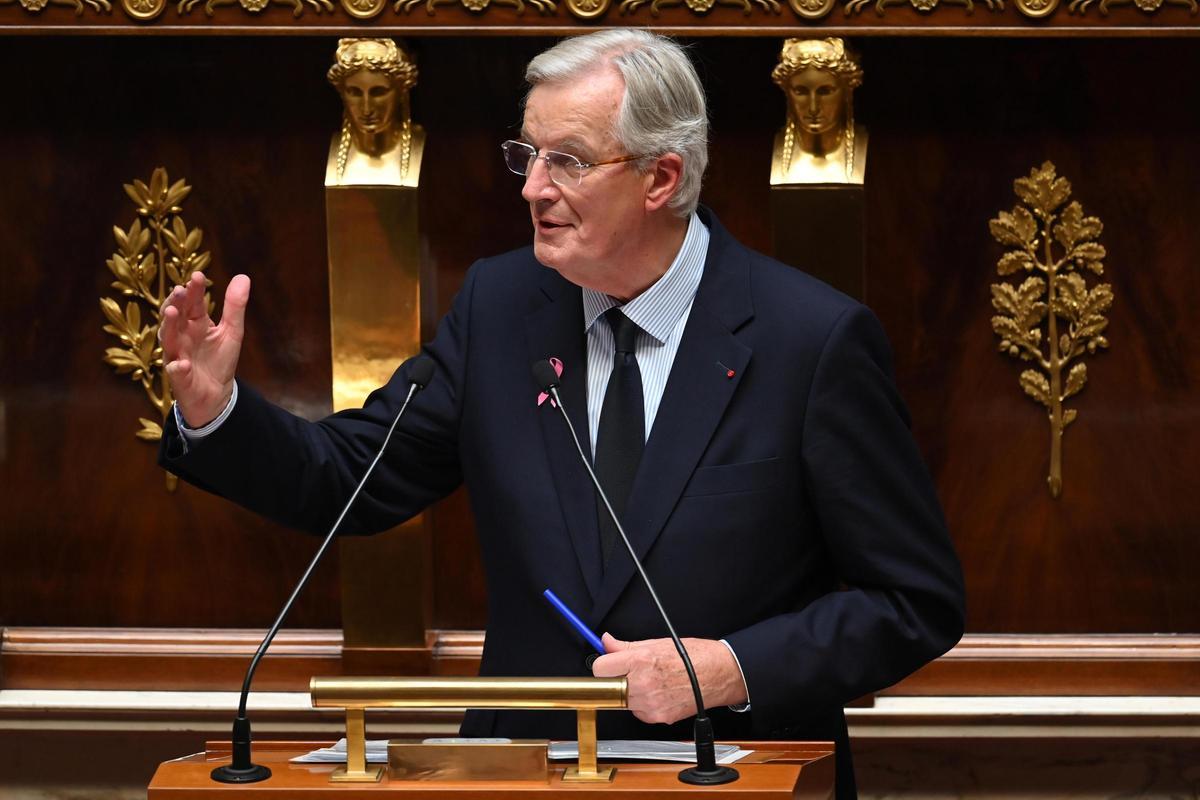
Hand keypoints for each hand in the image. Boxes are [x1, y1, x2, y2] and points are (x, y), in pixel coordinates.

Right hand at [161, 271, 250, 427]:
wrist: (216, 393)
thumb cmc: (219, 359)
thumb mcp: (232, 331)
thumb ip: (234, 306)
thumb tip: (243, 277)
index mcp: (196, 323)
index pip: (193, 303)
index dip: (194, 290)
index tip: (197, 276)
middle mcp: (182, 336)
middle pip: (175, 316)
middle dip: (176, 303)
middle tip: (179, 290)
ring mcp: (178, 355)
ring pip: (169, 339)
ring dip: (169, 326)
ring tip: (172, 313)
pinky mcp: (179, 377)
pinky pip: (176, 371)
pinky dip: (178, 367)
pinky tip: (182, 363)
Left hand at [591, 633, 747, 724]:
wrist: (720, 674)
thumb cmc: (694, 656)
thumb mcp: (657, 643)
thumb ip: (626, 646)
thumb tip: (607, 642)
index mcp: (641, 662)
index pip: (600, 668)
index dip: (603, 665)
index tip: (607, 664)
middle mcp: (643, 685)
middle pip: (607, 688)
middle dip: (613, 680)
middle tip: (625, 673)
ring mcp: (650, 704)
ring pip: (622, 702)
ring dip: (628, 693)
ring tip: (647, 681)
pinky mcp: (658, 717)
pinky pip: (638, 712)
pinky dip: (642, 705)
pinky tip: (657, 693)